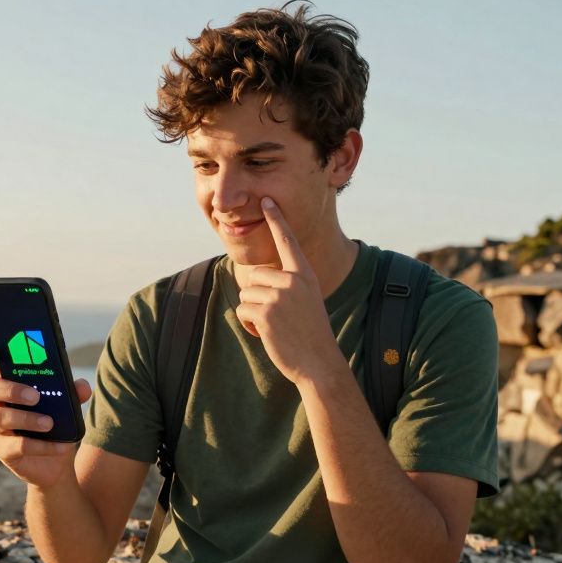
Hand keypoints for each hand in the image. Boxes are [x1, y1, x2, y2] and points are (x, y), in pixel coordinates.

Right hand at [0, 344, 91, 488]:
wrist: (57, 461)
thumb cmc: (56, 424)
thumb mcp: (67, 406)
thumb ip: (73, 393)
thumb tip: (82, 387)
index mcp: (8, 385)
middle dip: (11, 389)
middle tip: (36, 396)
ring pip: (0, 418)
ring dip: (27, 419)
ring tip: (49, 423)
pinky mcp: (3, 451)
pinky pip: (17, 446)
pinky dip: (42, 446)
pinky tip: (61, 446)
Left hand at [233, 196, 340, 383]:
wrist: (319, 362)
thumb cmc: (310, 333)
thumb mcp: (306, 301)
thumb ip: (287, 285)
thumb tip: (257, 276)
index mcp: (304, 275)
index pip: (287, 241)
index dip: (276, 220)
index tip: (267, 200)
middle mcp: (292, 281)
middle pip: (255, 274)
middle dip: (258, 295)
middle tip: (277, 316)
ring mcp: (279, 296)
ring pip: (246, 293)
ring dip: (253, 311)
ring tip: (275, 326)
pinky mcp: (265, 313)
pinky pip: (243, 310)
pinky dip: (249, 324)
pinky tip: (267, 334)